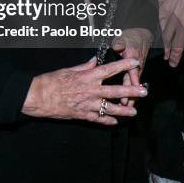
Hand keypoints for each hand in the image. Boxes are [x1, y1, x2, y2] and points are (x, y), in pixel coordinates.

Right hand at [22, 57, 147, 125]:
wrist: (39, 97)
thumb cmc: (52, 81)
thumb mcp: (69, 69)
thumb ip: (84, 66)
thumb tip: (94, 60)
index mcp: (87, 77)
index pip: (110, 70)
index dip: (124, 66)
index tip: (135, 62)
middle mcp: (91, 91)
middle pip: (115, 91)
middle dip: (131, 91)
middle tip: (144, 91)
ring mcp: (88, 104)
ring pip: (110, 108)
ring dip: (124, 110)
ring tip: (134, 111)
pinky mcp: (82, 115)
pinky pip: (98, 119)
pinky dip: (107, 120)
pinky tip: (114, 121)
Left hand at [112, 28, 152, 105]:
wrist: (141, 36)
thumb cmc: (131, 38)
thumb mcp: (124, 37)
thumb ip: (120, 43)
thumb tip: (117, 46)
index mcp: (133, 58)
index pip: (133, 72)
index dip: (131, 83)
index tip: (128, 92)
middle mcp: (136, 66)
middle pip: (133, 82)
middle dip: (130, 95)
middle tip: (126, 106)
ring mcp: (137, 70)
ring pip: (133, 85)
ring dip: (130, 96)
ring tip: (126, 108)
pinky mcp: (135, 73)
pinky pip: (133, 84)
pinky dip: (130, 92)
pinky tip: (126, 101)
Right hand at [159, 0, 183, 67]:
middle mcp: (182, 24)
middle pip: (177, 45)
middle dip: (176, 57)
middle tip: (173, 64)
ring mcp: (172, 16)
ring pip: (168, 37)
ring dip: (167, 48)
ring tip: (166, 56)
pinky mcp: (165, 8)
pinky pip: (162, 24)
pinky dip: (162, 33)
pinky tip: (162, 37)